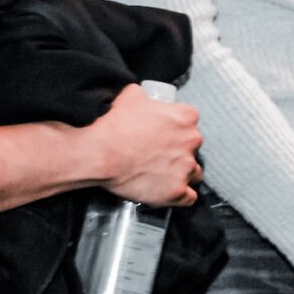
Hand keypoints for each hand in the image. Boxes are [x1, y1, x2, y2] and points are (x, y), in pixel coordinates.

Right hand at [88, 84, 203, 205]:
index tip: (164, 135)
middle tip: (158, 155)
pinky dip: (180, 196)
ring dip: (181, 174)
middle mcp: (192, 141)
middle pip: (192, 148)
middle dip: (179, 151)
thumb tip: (142, 95)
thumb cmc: (113, 125)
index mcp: (185, 117)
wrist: (99, 153)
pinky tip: (169, 192)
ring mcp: (185, 168)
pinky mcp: (176, 191)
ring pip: (194, 173)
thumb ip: (145, 95)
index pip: (190, 123)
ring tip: (162, 175)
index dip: (176, 130)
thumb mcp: (130, 95)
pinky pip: (189, 197)